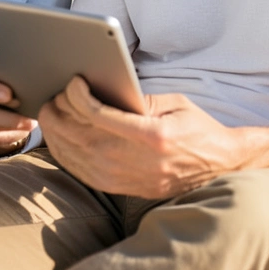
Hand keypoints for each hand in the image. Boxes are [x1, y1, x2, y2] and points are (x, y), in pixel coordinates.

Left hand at [39, 77, 237, 197]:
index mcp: (150, 134)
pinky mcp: (118, 188)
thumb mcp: (175, 103)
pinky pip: (78, 169)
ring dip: (55, 131)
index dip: (77, 95)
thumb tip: (101, 89)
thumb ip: (138, 98)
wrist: (216, 168)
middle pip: (77, 134)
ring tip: (52, 112)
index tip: (74, 81)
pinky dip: (62, 151)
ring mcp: (123, 177)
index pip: (97, 114)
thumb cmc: (197, 130)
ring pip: (72, 154)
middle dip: (59, 112)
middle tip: (54, 96)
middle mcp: (133, 159)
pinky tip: (58, 136)